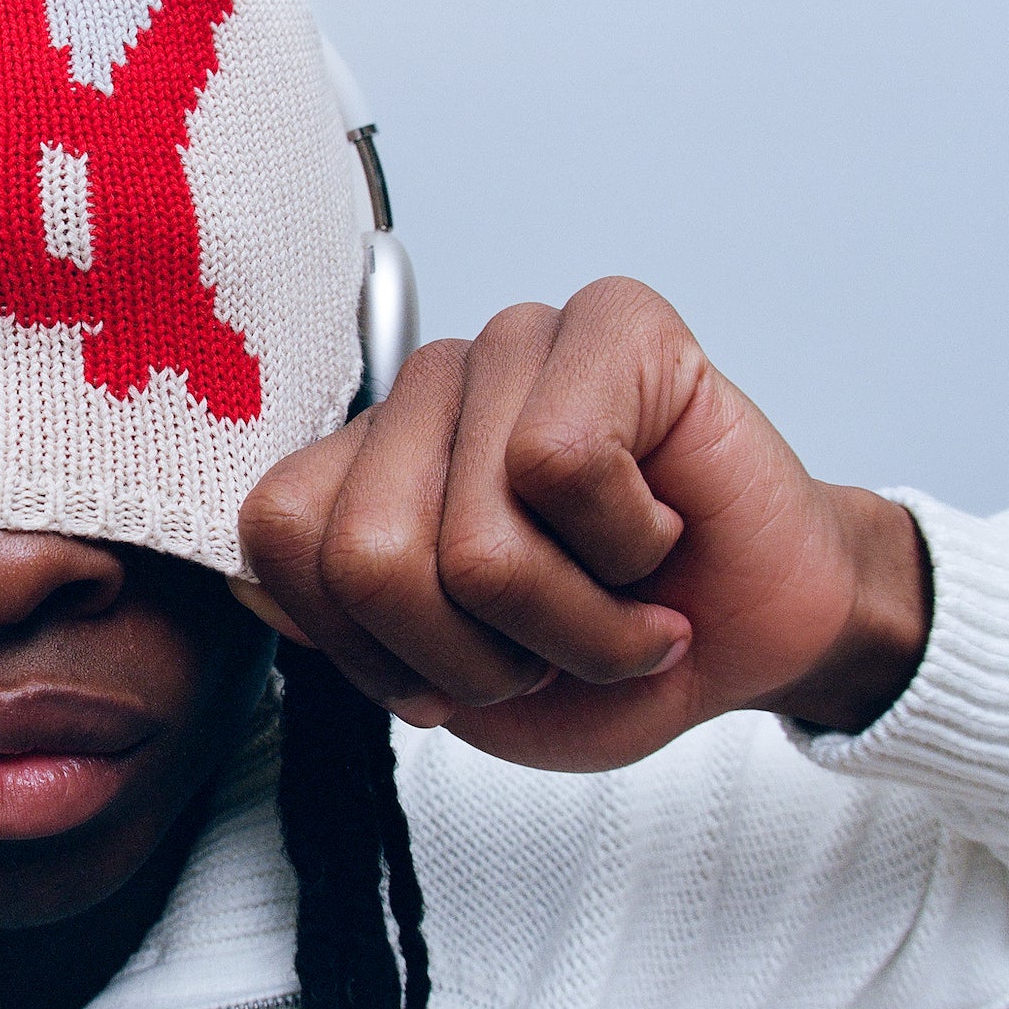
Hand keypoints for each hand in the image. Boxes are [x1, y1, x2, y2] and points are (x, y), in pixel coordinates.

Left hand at [235, 277, 930, 771]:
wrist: (763, 637)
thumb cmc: (608, 649)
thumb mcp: (452, 686)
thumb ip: (343, 631)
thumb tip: (246, 585)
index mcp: (364, 461)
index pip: (278, 537)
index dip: (372, 649)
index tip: (460, 668)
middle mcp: (421, 388)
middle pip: (370, 557)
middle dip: (480, 656)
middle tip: (555, 642)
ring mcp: (511, 343)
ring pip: (477, 539)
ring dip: (573, 625)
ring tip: (622, 598)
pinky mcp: (609, 322)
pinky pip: (563, 464)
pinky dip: (628, 546)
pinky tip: (661, 530)